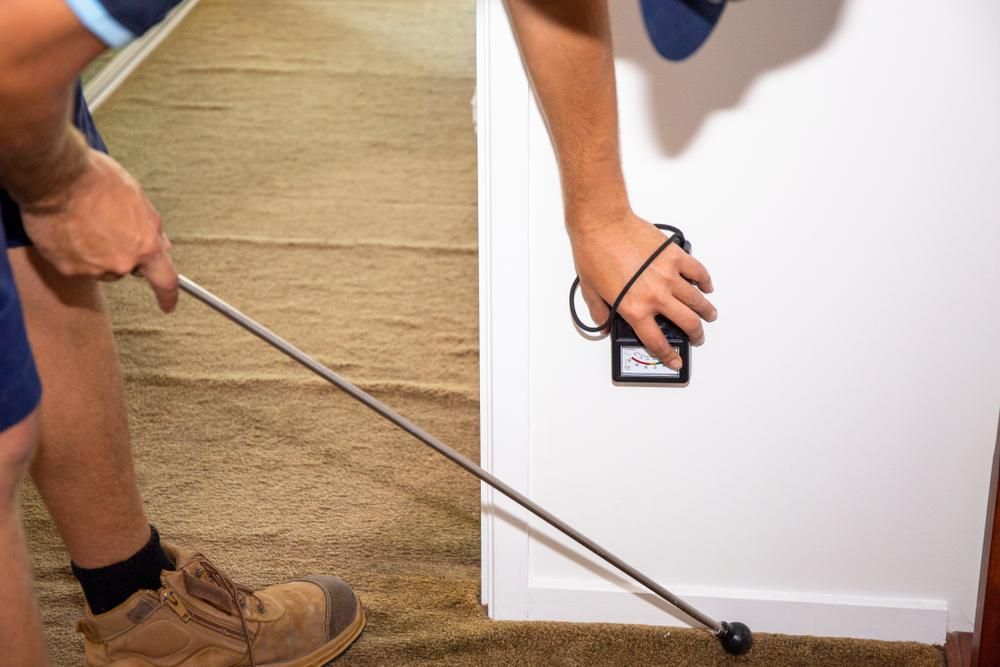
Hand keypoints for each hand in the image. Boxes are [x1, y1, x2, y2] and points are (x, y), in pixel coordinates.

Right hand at [21, 149, 178, 311]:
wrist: (55, 177)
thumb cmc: (96, 180)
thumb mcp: (138, 199)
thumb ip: (151, 227)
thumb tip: (160, 244)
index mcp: (146, 245)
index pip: (165, 280)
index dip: (168, 295)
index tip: (168, 304)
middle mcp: (122, 262)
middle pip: (126, 268)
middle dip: (120, 252)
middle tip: (105, 224)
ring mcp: (93, 269)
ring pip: (99, 267)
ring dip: (95, 252)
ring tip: (83, 221)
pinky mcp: (67, 268)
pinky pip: (74, 264)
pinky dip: (72, 251)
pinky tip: (67, 229)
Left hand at [569, 209, 716, 369]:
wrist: (602, 224)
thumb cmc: (594, 252)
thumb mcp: (590, 291)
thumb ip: (600, 313)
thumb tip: (604, 324)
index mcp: (634, 308)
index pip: (656, 341)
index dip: (668, 355)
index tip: (675, 360)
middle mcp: (655, 295)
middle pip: (686, 323)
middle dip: (695, 334)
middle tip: (697, 337)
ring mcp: (668, 275)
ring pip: (696, 300)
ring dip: (706, 311)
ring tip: (708, 315)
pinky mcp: (674, 255)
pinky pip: (697, 272)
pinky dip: (705, 281)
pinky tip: (706, 286)